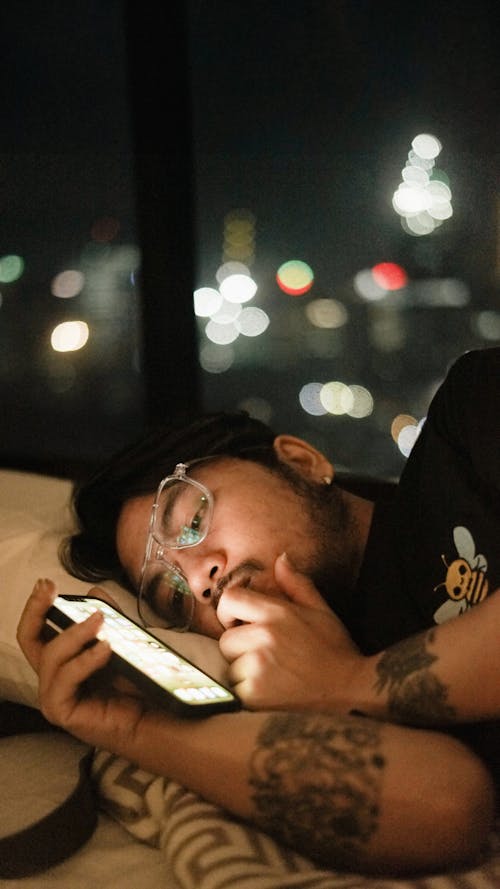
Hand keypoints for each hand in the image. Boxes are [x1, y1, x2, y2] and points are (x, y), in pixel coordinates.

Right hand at [16, 579, 148, 749]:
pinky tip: (105, 649)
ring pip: (51, 655)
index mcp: (62, 660)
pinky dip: (85, 660)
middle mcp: (52, 677)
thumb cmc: (137, 683)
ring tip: (100, 621)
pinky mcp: (61, 711)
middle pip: (28, 639)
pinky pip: (65, 679)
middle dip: (36, 609)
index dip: (38, 605)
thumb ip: (108, 618)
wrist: (155, 716)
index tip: (47, 584)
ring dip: (75, 633)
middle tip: (50, 590)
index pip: (37, 629)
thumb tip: (93, 593)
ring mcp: (53, 695)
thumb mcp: (120, 642)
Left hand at [218, 553, 363, 711]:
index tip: (241, 625)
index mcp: (276, 612)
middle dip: (240, 650)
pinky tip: (271, 692)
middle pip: (226, 640)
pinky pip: (235, 690)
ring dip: (244, 674)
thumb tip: (280, 559)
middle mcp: (264, 636)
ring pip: (230, 667)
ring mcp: (258, 665)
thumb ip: (296, 584)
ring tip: (272, 676)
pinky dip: (248, 694)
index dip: (230, 612)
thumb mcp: (320, 610)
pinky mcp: (255, 694)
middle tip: (265, 658)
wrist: (350, 688)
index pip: (229, 599)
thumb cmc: (334, 649)